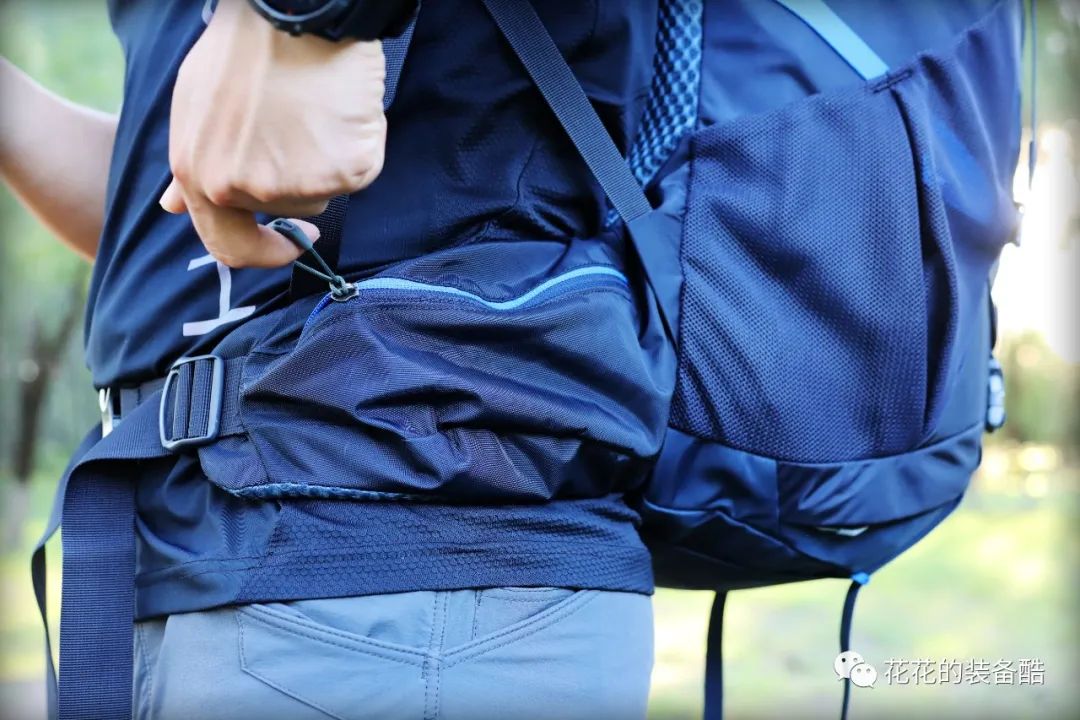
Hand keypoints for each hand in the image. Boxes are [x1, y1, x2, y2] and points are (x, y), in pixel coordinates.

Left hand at [160, 0, 387, 267]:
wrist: (294, 12)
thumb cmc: (245, 51)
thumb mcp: (195, 108)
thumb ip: (192, 167)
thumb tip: (175, 208)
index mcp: (200, 176)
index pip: (231, 248)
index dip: (265, 252)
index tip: (290, 242)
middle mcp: (243, 189)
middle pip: (288, 211)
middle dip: (301, 186)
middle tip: (309, 141)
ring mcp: (295, 184)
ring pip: (324, 191)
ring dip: (326, 160)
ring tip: (316, 109)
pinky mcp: (344, 173)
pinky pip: (358, 172)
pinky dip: (357, 146)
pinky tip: (341, 109)